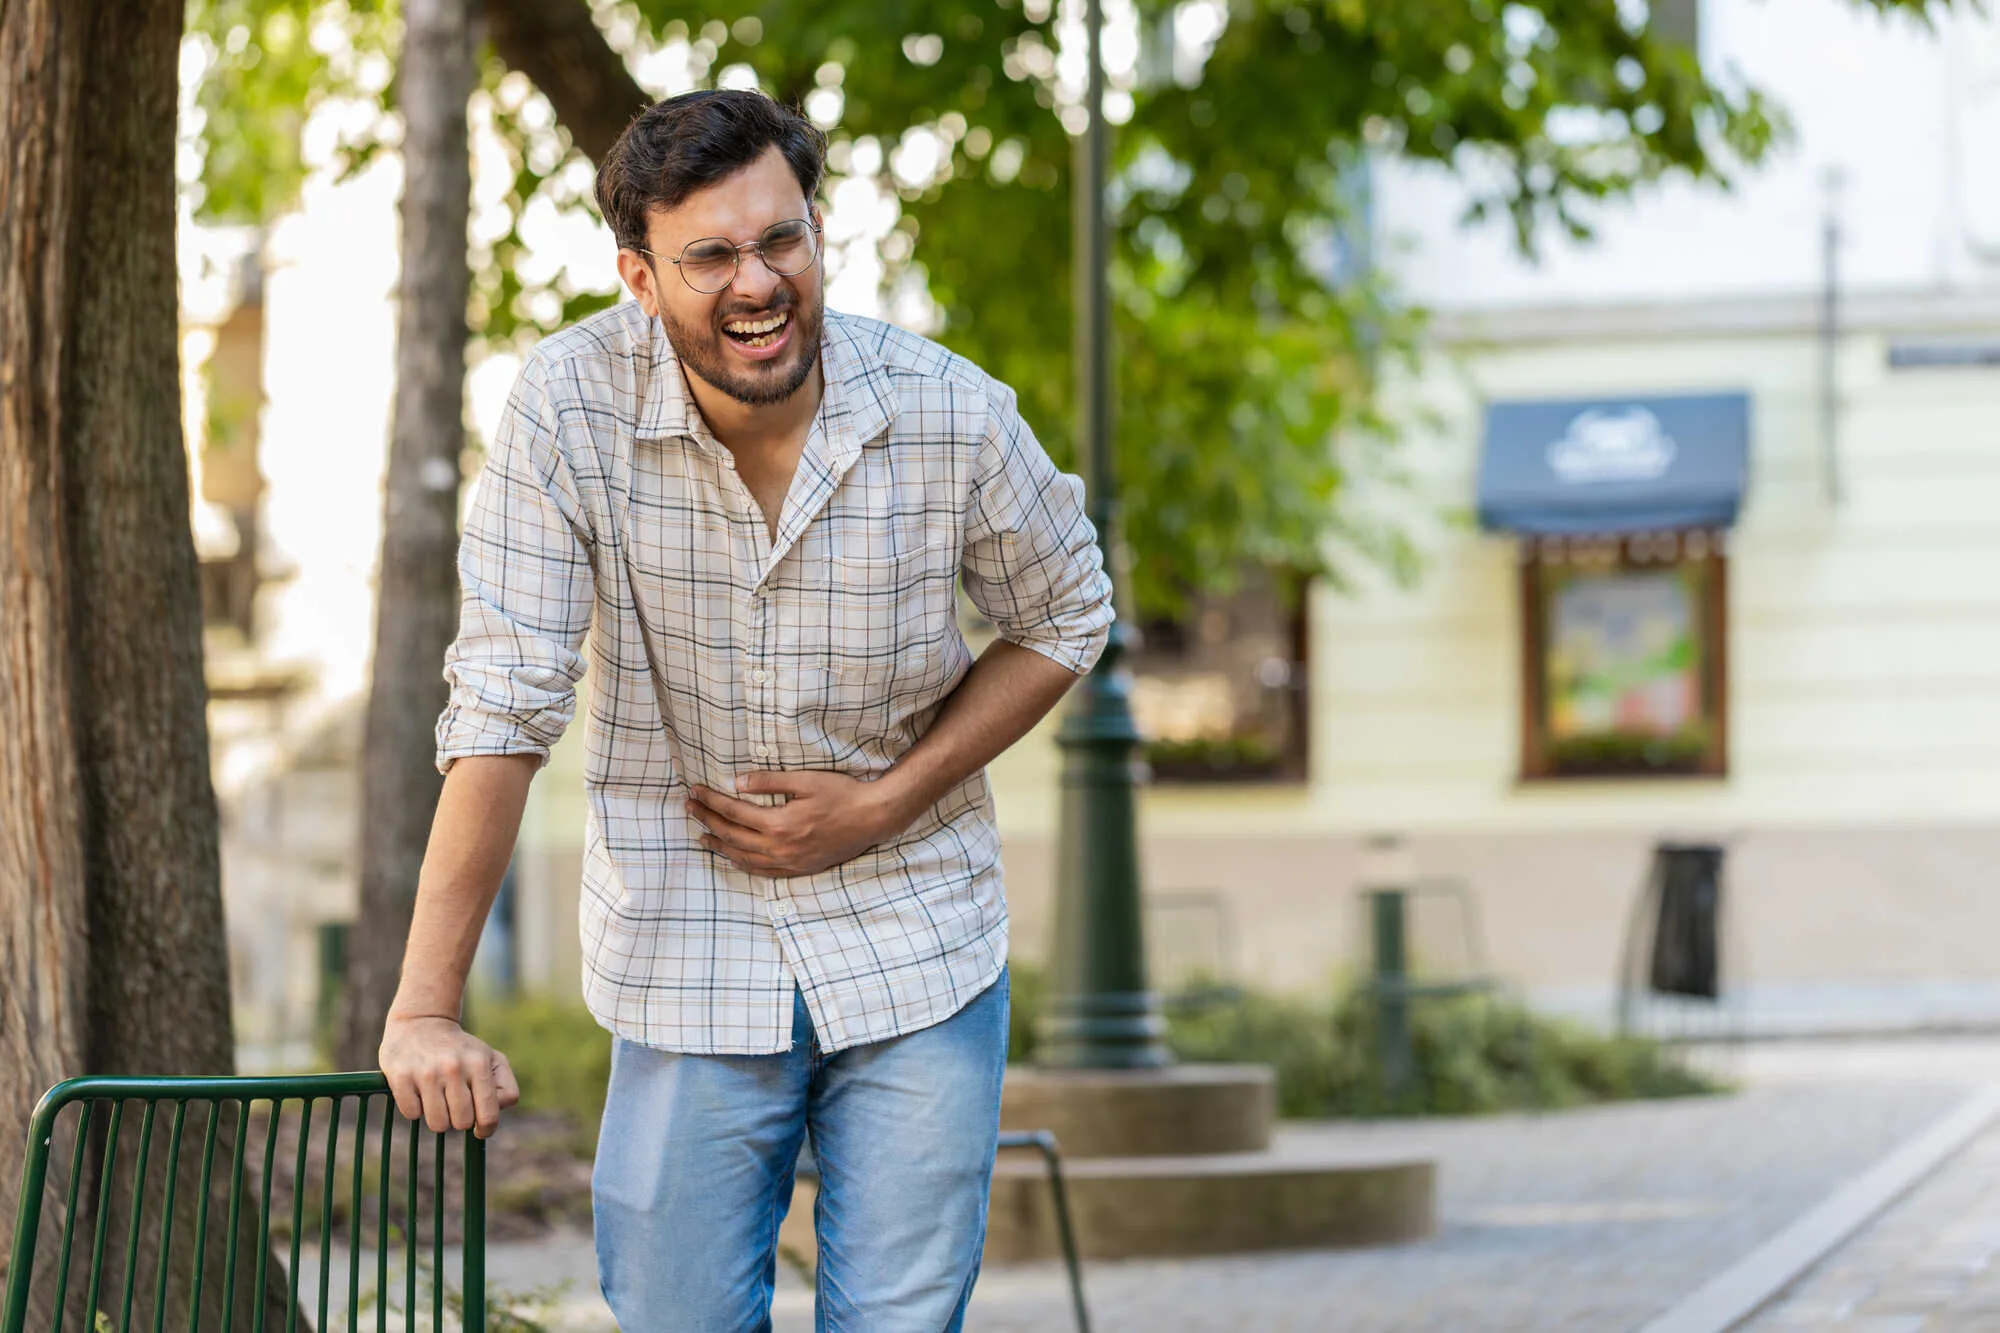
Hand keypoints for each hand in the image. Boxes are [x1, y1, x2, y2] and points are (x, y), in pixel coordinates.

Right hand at [379, 1013, 520, 1138]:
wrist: (422, 1021)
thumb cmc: (462, 1050)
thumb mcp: (492, 1059)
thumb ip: (504, 1088)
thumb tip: (489, 1121)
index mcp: (479, 1064)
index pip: (488, 1115)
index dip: (486, 1129)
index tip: (480, 1129)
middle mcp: (453, 1068)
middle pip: (462, 1123)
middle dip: (460, 1120)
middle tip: (454, 1103)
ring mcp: (426, 1072)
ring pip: (437, 1124)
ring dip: (438, 1117)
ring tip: (437, 1098)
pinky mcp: (400, 1076)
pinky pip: (412, 1114)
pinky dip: (415, 1109)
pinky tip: (419, 1091)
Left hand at [688, 770, 908, 876]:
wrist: (873, 818)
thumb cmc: (842, 794)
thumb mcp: (806, 780)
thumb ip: (770, 782)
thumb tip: (737, 782)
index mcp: (779, 824)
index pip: (733, 812)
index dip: (711, 801)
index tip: (695, 791)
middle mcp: (780, 848)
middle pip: (732, 836)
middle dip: (707, 820)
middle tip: (689, 808)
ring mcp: (789, 862)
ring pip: (743, 858)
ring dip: (719, 846)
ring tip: (701, 837)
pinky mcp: (799, 869)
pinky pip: (762, 872)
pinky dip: (742, 864)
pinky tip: (734, 858)